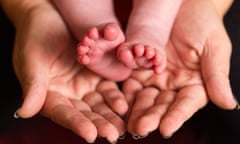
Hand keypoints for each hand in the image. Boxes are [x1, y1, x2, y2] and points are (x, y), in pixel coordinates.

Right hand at [10, 0, 127, 142]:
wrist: (48, 17)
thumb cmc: (35, 36)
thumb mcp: (32, 59)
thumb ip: (33, 85)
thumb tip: (24, 111)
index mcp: (48, 95)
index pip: (63, 113)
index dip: (76, 124)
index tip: (91, 135)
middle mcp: (67, 94)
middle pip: (84, 113)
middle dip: (99, 124)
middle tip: (113, 134)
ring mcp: (82, 86)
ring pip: (98, 104)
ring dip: (110, 115)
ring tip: (122, 125)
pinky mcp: (95, 76)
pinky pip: (106, 89)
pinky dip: (115, 97)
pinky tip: (123, 105)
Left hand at [123, 0, 236, 137]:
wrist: (182, 5)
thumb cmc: (202, 23)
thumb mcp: (213, 48)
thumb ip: (217, 76)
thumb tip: (228, 104)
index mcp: (194, 84)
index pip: (185, 104)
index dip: (176, 117)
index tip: (166, 129)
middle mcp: (174, 85)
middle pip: (162, 105)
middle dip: (151, 117)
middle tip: (140, 128)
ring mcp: (155, 77)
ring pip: (144, 98)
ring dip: (136, 110)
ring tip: (128, 122)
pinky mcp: (140, 68)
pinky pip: (131, 82)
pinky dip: (125, 92)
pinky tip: (119, 102)